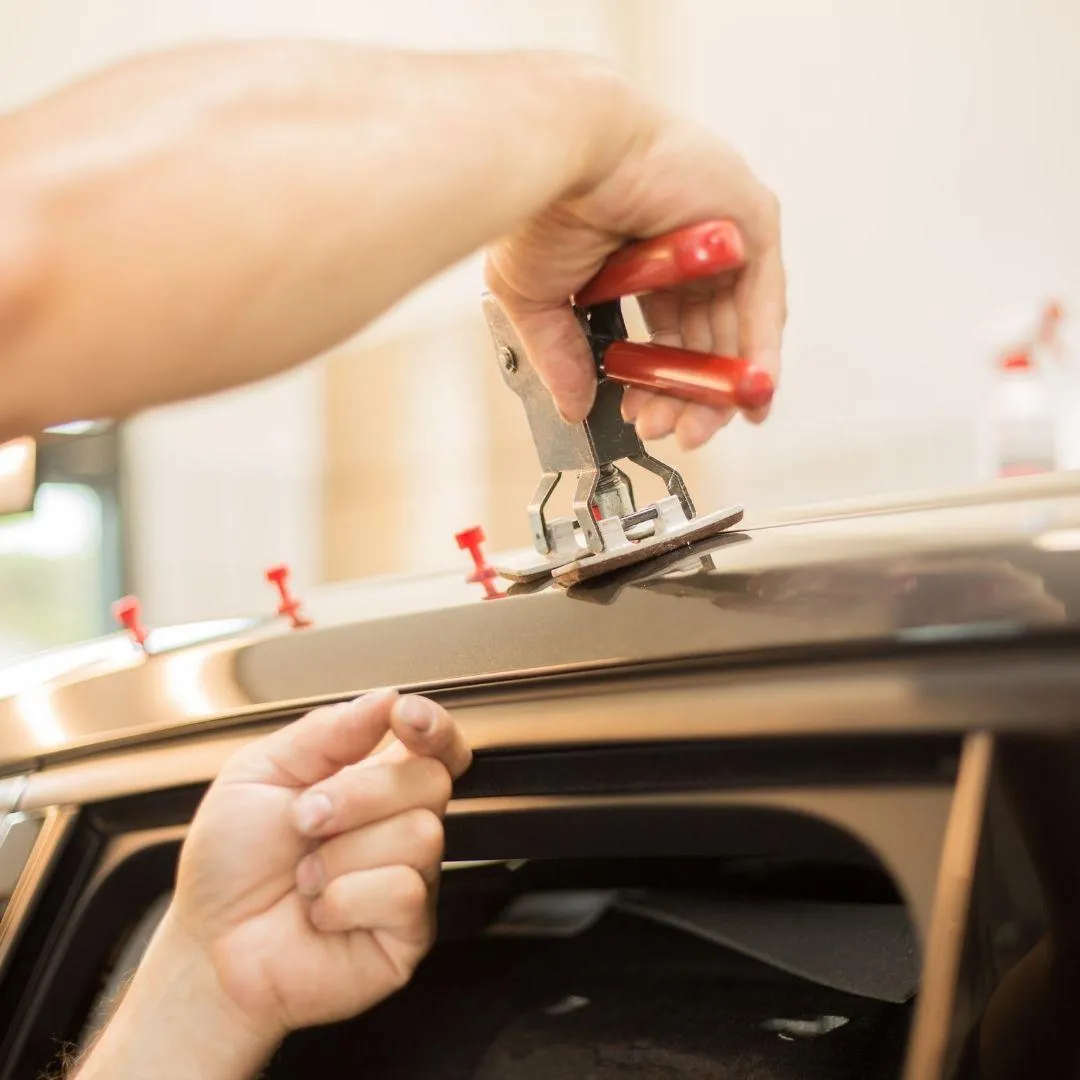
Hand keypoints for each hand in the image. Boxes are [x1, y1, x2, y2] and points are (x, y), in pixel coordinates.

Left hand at [166, 689, 470, 1040]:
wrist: (208, 945)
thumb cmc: (232, 863)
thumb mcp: (258, 773)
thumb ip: (324, 731)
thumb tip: (384, 698)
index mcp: (371, 781)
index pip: (435, 744)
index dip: (434, 725)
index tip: (404, 716)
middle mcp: (398, 825)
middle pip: (430, 779)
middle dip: (358, 794)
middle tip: (305, 820)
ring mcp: (410, 878)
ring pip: (420, 834)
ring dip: (342, 854)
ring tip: (306, 877)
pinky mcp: (408, 931)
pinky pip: (404, 891)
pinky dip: (345, 898)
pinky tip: (320, 911)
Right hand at [486, 101, 784, 449]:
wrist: (562, 156)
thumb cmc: (544, 206)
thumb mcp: (540, 300)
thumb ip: (561, 356)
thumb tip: (572, 406)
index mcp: (640, 262)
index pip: (666, 335)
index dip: (658, 383)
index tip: (644, 418)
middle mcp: (686, 250)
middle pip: (704, 340)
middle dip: (688, 396)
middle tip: (673, 432)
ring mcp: (721, 236)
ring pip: (736, 329)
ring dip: (721, 386)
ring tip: (700, 427)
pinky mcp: (751, 221)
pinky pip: (764, 300)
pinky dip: (759, 352)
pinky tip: (748, 394)